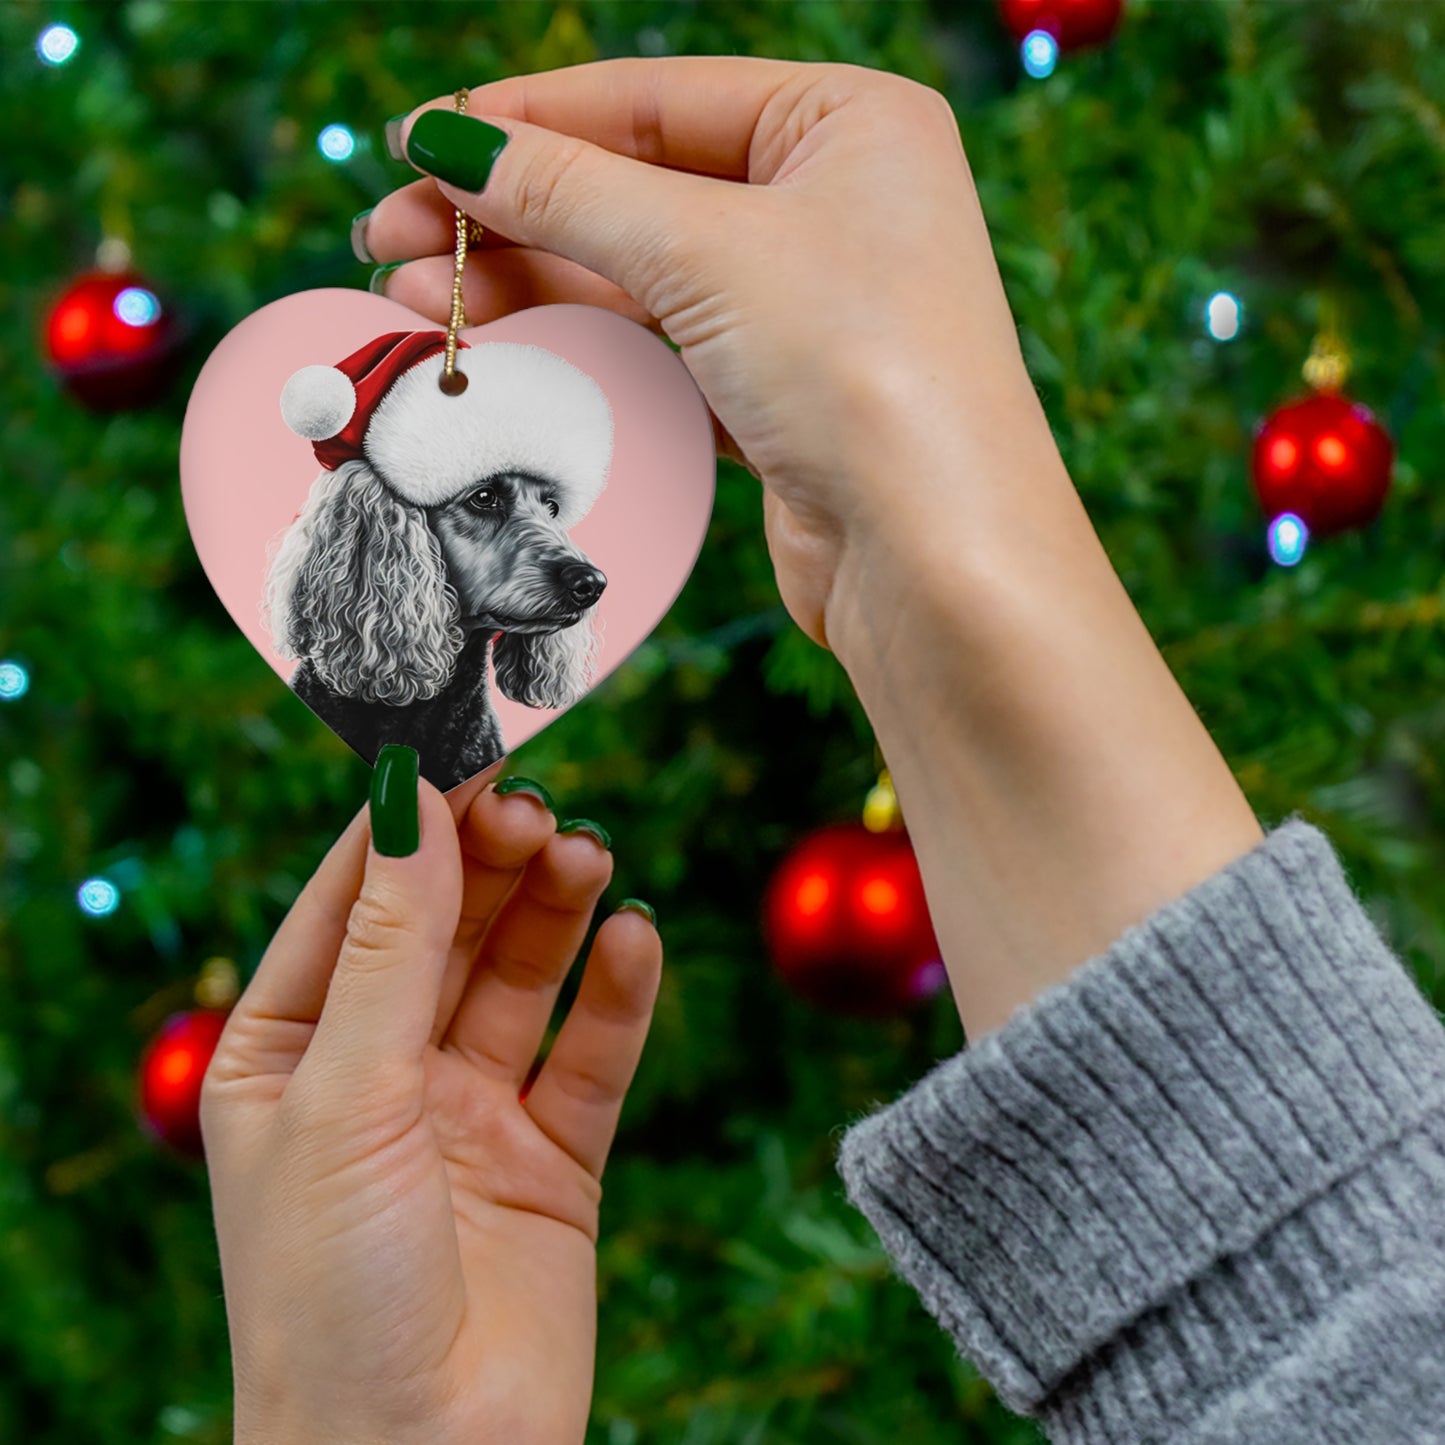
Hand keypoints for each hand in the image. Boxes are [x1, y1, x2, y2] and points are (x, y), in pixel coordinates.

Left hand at [201, 764, 660, 1444]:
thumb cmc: (331, 1293)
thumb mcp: (346, 1095)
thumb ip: (390, 945)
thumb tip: (407, 799)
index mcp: (289, 1053)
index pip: (351, 902)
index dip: (408, 824)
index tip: (464, 749)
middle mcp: (380, 1073)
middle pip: (447, 928)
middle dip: (490, 864)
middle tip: (539, 809)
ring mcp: (469, 1113)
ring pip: (521, 978)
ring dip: (555, 912)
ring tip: (589, 857)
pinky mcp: (552, 1159)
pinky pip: (591, 1055)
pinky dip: (617, 995)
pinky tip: (635, 940)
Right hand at [361, 60, 1262, 1041]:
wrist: (936, 559)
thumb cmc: (863, 372)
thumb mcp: (706, 252)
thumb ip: (570, 192)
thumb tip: (449, 143)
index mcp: (848, 124)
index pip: (655, 98)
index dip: (527, 120)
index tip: (419, 144)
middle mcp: (834, 204)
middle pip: (637, 187)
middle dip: (510, 213)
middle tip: (390, 236)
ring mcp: (808, 305)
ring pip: (640, 274)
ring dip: (529, 282)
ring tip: (414, 295)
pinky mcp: (780, 393)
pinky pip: (660, 346)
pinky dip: (581, 344)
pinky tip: (498, 344)